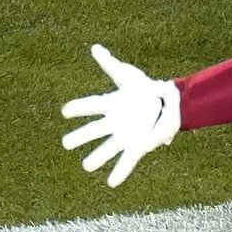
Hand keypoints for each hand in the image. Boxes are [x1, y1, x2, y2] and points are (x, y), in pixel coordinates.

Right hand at [61, 43, 182, 186]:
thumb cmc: (143, 89)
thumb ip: (110, 65)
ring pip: (109, 147)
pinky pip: (127, 160)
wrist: (167, 103)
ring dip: (98, 157)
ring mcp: (125, 135)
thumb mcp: (128, 76)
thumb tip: (95, 48)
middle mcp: (114, 122)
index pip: (92, 106)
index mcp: (111, 104)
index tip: (65, 111)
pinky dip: (120, 172)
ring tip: (86, 166)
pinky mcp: (138, 146)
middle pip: (95, 129)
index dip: (79, 108)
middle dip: (82, 136)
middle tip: (66, 143)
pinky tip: (112, 183)